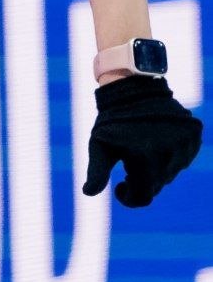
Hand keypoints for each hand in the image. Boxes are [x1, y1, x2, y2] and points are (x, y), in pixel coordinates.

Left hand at [83, 74, 202, 206]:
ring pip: (171, 171)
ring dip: (156, 166)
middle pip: (157, 185)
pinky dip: (171, 155)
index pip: (142, 196)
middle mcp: (170, 151)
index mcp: (146, 156)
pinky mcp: (193, 134)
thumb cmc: (113, 119)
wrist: (134, 85)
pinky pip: (183, 157)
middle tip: (128, 160)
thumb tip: (87, 193)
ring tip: (142, 146)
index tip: (120, 185)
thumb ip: (96, 172)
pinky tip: (158, 140)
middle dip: (141, 178)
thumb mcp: (99, 144)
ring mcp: (185, 142)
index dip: (129, 196)